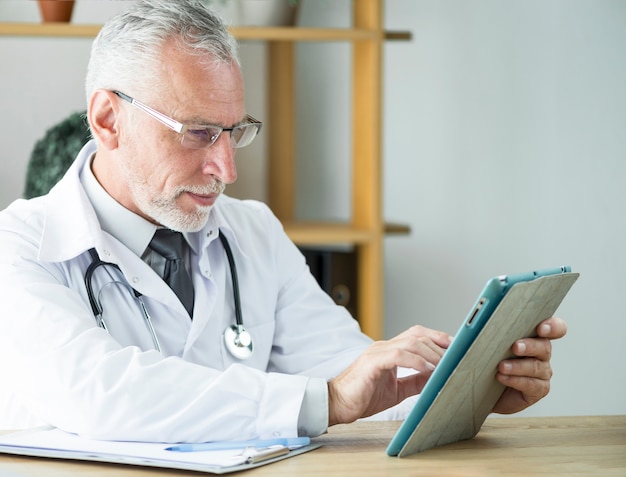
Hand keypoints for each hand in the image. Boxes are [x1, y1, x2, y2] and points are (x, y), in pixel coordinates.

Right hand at [327, 326, 451, 425]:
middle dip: (439, 344)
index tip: (456, 348)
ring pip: (410, 342)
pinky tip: (427, 369)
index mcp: (389, 351)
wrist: (337, 404)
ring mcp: (377, 352)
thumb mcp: (396, 389)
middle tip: (456, 357)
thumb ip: (415, 381)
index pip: (417, 335)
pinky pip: (398, 355)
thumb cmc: (362, 396)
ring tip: (445, 365)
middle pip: (417, 334)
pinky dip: (415, 360)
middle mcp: (384, 346)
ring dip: (431, 353)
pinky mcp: (372, 362)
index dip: (437, 338)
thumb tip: (436, 378)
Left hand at [492, 316, 566, 413]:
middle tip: (515, 347)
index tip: (541, 328)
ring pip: (535, 367)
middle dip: (529, 346)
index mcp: (534, 337)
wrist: (487, 387)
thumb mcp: (494, 343)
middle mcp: (542, 353)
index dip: (553, 327)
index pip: (554, 328)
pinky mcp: (539, 389)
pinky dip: (515, 380)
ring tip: (501, 366)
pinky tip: (502, 377)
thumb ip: (498, 332)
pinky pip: (531, 384)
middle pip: (544, 346)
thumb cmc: (491, 360)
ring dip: (517, 366)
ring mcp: (542, 372)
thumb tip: (486, 324)